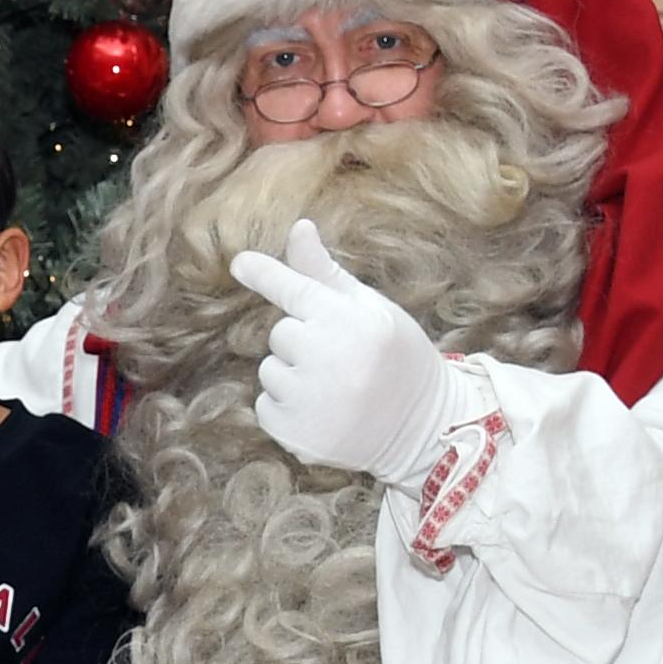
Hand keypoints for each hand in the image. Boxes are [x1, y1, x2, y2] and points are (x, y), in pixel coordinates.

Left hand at [227, 219, 452, 483]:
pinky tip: (322, 412)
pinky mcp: (295, 435)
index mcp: (350, 322)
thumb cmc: (397, 357)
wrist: (423, 427)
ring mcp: (310, 401)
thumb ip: (326, 273)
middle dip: (302, 341)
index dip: (265, 275)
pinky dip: (285, 408)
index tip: (239, 264)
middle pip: (280, 334)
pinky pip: (265, 406)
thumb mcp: (371, 308)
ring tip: (333, 388)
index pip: (295, 290)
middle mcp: (327, 360)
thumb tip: (298, 228)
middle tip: (341, 357)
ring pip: (270, 371)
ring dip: (292, 376)